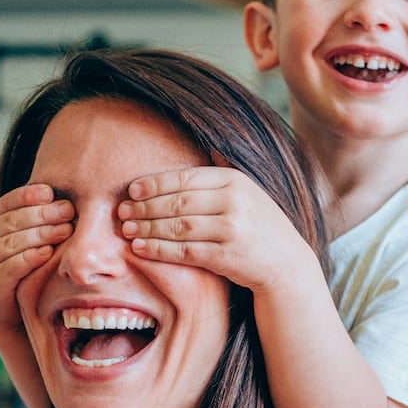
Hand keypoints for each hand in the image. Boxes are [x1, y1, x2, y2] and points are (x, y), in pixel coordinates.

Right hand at [0, 184, 73, 331]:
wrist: (9, 310)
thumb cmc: (27, 268)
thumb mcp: (32, 240)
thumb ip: (43, 221)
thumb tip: (71, 201)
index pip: (7, 203)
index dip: (27, 195)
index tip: (50, 192)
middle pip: (12, 221)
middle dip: (42, 214)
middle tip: (68, 211)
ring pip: (11, 243)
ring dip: (40, 234)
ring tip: (65, 230)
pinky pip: (9, 268)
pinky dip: (29, 258)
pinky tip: (47, 253)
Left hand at [118, 167, 313, 293]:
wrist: (286, 264)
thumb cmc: (260, 226)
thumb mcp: (249, 192)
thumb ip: (223, 172)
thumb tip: (205, 143)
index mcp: (235, 181)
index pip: (186, 179)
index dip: (155, 184)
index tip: (132, 190)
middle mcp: (235, 202)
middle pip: (178, 202)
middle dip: (146, 207)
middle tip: (121, 212)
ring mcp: (232, 230)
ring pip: (178, 226)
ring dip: (147, 228)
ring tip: (127, 229)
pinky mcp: (227, 257)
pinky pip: (184, 251)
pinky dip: (158, 250)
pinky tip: (140, 248)